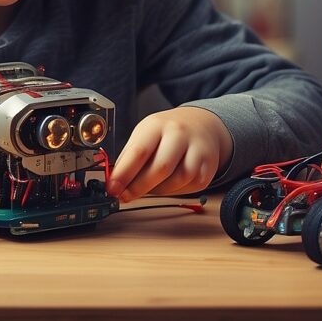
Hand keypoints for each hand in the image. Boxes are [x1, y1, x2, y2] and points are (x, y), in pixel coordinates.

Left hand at [106, 106, 232, 201]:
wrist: (200, 124)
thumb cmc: (166, 132)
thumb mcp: (144, 134)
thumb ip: (130, 157)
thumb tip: (114, 181)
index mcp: (157, 125)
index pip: (139, 151)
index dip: (124, 174)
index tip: (112, 188)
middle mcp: (179, 134)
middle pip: (160, 168)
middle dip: (139, 187)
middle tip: (125, 196)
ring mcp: (197, 149)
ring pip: (178, 180)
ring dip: (158, 190)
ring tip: (147, 188)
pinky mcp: (209, 165)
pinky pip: (191, 186)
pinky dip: (175, 191)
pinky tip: (167, 185)